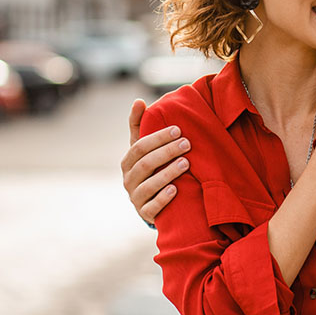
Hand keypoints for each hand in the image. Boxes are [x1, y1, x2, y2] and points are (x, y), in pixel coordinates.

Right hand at [121, 99, 189, 222]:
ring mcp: (135, 198)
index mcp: (128, 162)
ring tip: (186, 163)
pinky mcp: (145, 214)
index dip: (158, 138)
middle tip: (187, 143)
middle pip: (145, 164)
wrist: (150, 201)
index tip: (178, 129)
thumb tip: (138, 101)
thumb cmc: (150, 167)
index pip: (139, 146)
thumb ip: (139, 126)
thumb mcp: (144, 148)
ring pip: (148, 185)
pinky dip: (163, 198)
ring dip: (168, 173)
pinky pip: (151, 208)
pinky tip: (175, 190)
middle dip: (166, 152)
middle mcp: (128, 180)